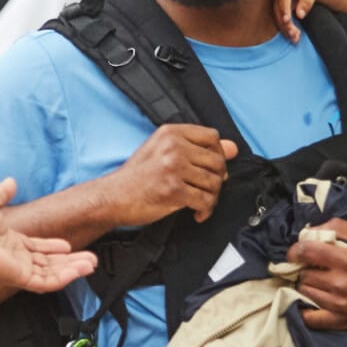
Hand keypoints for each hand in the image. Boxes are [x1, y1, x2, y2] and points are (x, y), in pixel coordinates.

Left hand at [0, 178, 97, 293]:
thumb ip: (1, 193)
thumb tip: (11, 182)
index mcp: (8, 242)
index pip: (36, 248)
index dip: (52, 247)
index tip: (68, 246)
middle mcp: (15, 257)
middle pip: (48, 263)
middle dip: (70, 262)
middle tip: (89, 260)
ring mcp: (17, 268)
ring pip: (51, 273)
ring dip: (72, 269)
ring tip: (90, 265)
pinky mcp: (18, 277)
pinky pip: (45, 282)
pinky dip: (63, 277)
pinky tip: (78, 271)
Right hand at [104, 124, 238, 225]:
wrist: (113, 197)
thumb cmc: (137, 177)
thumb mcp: (163, 153)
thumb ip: (197, 148)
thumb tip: (233, 148)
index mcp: (170, 133)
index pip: (212, 137)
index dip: (218, 154)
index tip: (211, 167)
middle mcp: (173, 147)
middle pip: (217, 160)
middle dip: (217, 179)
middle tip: (206, 190)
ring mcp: (173, 168)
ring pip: (214, 182)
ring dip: (212, 197)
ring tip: (200, 202)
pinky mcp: (174, 190)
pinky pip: (206, 200)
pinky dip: (205, 210)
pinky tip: (197, 213)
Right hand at [273, 0, 324, 41]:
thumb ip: (307, 1)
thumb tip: (300, 15)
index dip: (284, 10)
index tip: (287, 20)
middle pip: (278, 10)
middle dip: (285, 24)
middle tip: (294, 35)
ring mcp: (275, 0)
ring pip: (277, 17)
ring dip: (285, 28)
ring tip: (295, 38)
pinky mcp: (277, 7)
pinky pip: (279, 19)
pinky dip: (285, 28)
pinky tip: (293, 36)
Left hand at [288, 219, 346, 331]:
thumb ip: (339, 228)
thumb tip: (310, 231)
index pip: (305, 252)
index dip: (296, 249)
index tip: (297, 251)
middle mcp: (341, 284)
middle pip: (303, 273)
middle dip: (306, 267)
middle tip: (316, 266)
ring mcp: (340, 306)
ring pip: (304, 292)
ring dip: (307, 284)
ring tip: (319, 280)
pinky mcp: (342, 322)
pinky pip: (310, 319)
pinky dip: (306, 310)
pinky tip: (312, 300)